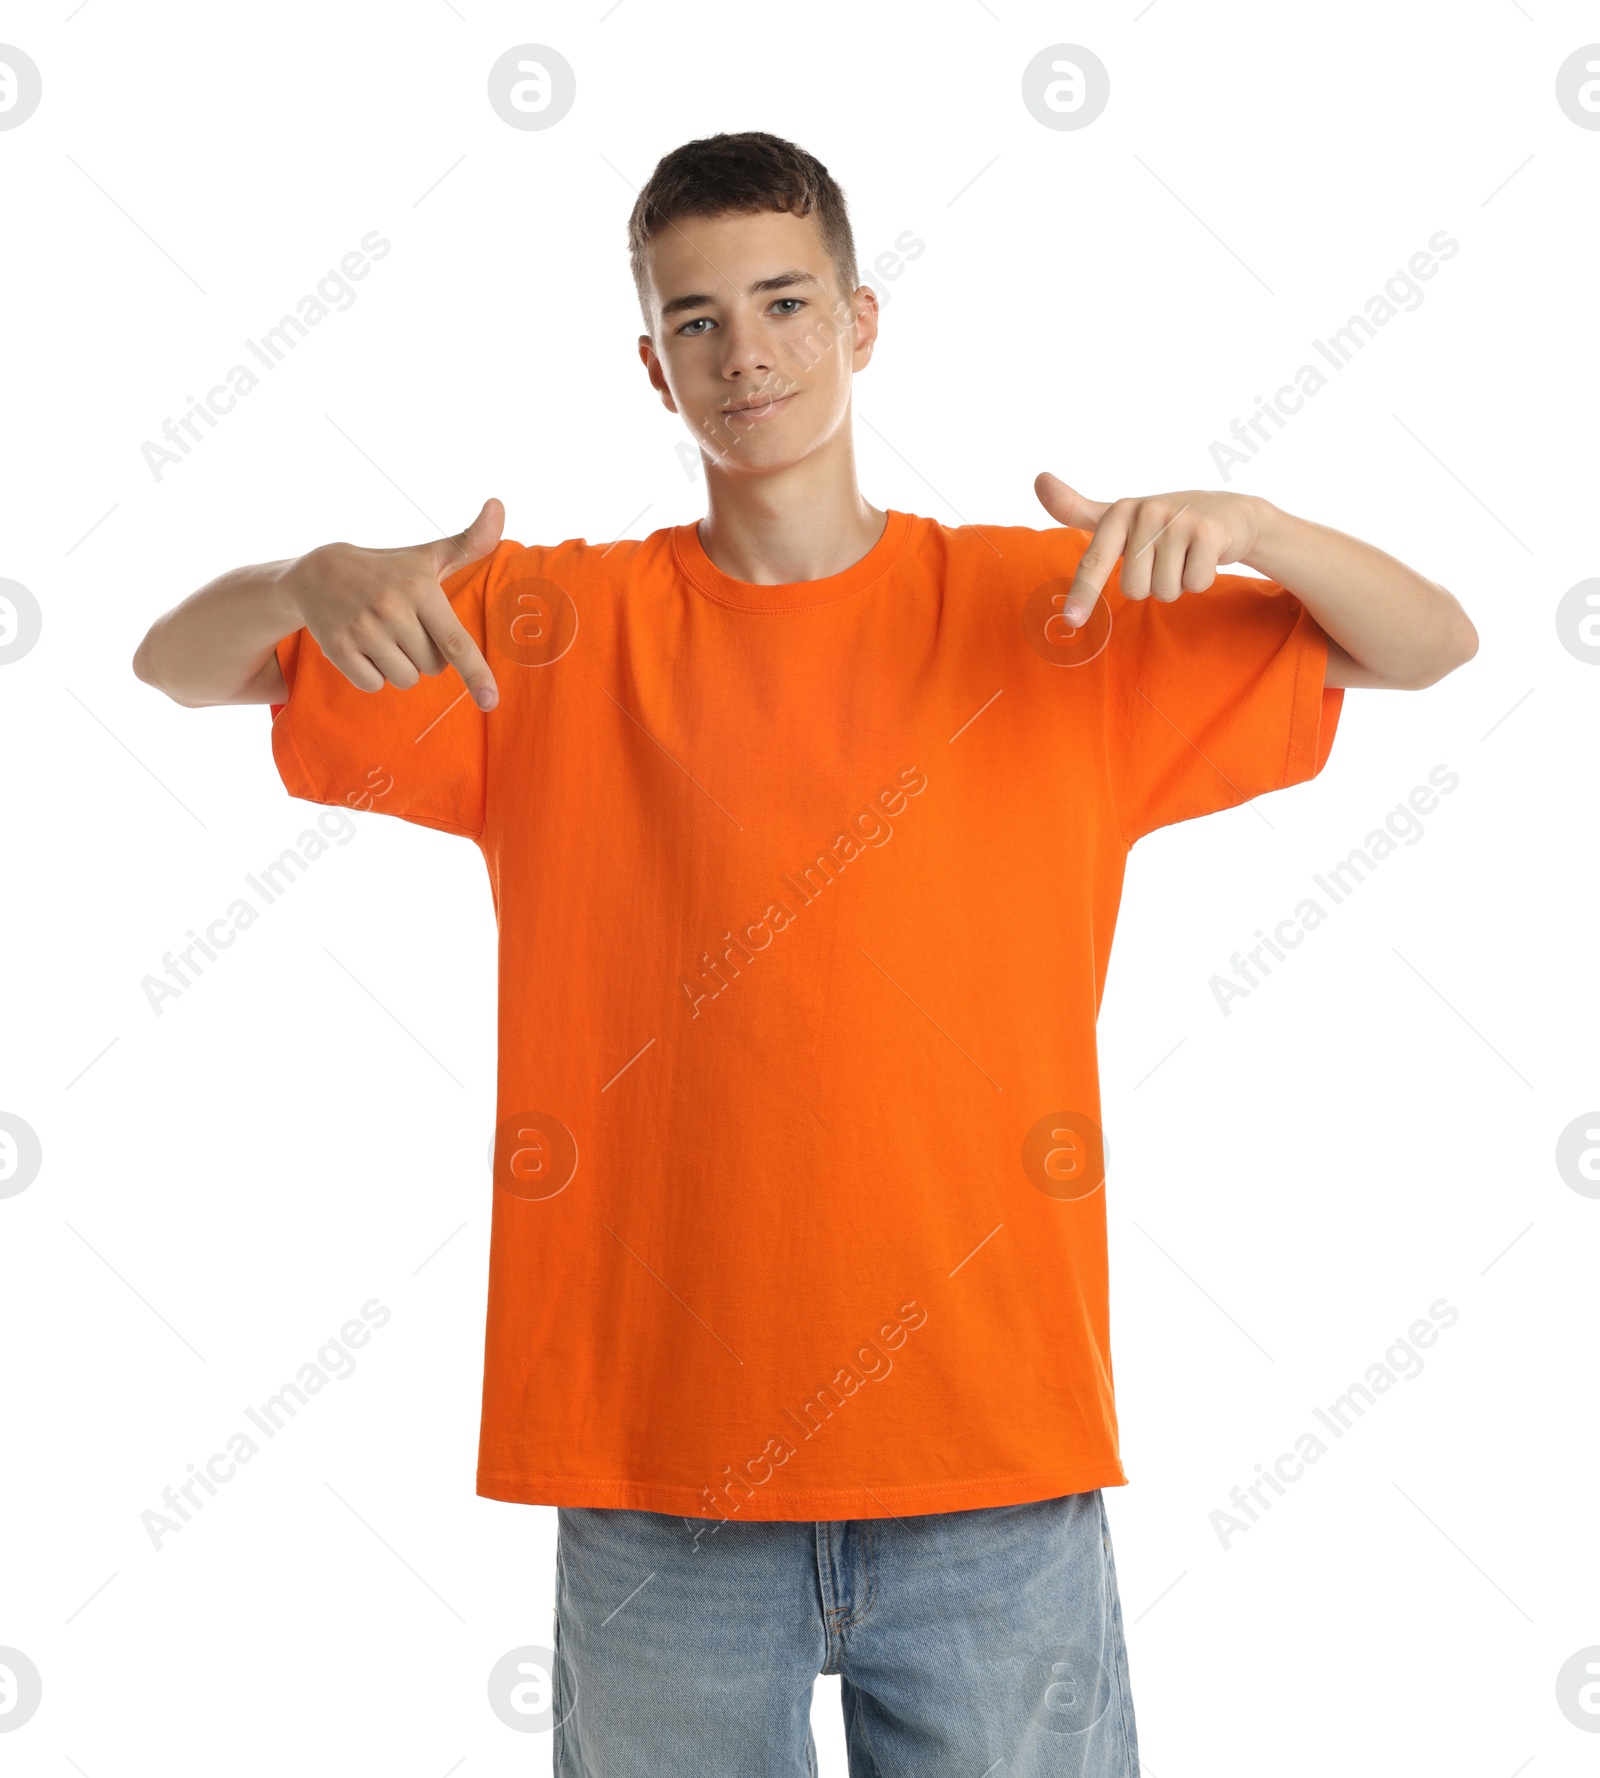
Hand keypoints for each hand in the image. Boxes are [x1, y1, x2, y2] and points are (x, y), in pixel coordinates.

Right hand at [286, 498, 504, 710]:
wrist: (320, 574)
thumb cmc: (389, 570)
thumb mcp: (429, 556)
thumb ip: (471, 542)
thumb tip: (499, 504)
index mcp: (420, 589)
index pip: (456, 642)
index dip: (476, 673)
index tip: (490, 701)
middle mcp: (391, 609)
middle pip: (433, 667)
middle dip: (425, 654)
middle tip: (405, 626)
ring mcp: (362, 630)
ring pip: (405, 679)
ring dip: (400, 667)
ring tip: (384, 636)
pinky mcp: (338, 648)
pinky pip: (373, 685)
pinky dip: (373, 674)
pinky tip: (363, 646)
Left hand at [1034, 473, 1266, 628]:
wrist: (1229, 513)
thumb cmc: (1165, 522)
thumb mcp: (1121, 516)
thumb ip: (1077, 509)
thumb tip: (1038, 480)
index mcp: (1119, 513)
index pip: (1094, 561)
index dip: (1082, 593)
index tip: (1070, 619)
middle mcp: (1146, 512)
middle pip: (1134, 589)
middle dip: (1151, 584)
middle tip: (1166, 559)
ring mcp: (1179, 520)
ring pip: (1165, 590)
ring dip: (1177, 583)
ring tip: (1185, 556)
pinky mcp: (1210, 532)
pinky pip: (1195, 584)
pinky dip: (1202, 579)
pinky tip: (1205, 556)